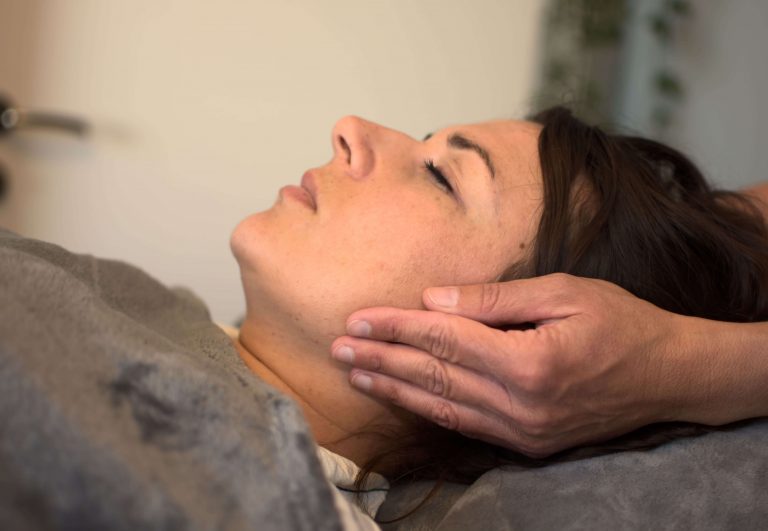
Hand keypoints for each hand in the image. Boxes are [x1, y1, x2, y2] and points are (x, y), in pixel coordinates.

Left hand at [331, 274, 690, 457]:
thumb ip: (494, 299)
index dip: (398, 326)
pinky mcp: (526, 442)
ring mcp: (522, 430)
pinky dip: (427, 409)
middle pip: (433, 376)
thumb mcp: (563, 292)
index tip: (359, 317)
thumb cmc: (621, 323)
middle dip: (381, 357)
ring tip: (355, 372)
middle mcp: (520, 404)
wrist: (668, 376)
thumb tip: (434, 297)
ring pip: (441, 405)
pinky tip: (399, 396)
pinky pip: (464, 424)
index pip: (445, 339)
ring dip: (393, 388)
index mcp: (529, 362)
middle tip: (338, 345)